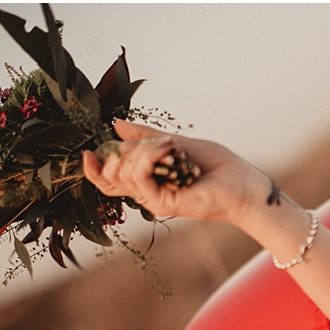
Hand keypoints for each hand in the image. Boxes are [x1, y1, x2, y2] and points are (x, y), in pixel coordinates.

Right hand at [82, 120, 286, 227]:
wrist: (242, 183)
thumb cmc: (215, 165)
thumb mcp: (174, 143)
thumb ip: (144, 137)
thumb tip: (116, 126)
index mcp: (146, 180)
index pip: (107, 180)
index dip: (93, 168)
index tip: (87, 151)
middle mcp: (146, 192)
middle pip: (110, 176)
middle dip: (123, 151)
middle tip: (157, 141)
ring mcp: (153, 199)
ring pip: (123, 174)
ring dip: (143, 150)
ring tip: (171, 145)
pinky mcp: (162, 204)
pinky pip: (139, 178)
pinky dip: (150, 157)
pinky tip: (170, 150)